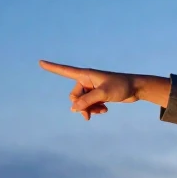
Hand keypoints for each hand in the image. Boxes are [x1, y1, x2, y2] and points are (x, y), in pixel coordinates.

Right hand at [38, 61, 169, 119]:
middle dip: (80, 106)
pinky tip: (105, 110)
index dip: (52, 67)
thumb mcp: (103, 94)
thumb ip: (87, 101)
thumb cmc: (121, 86)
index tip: (40, 62)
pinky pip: (90, 104)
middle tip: (88, 115)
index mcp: (85, 74)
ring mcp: (92, 88)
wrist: (136, 88)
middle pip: (74, 96)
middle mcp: (87, 80)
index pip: (65, 71)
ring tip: (101, 112)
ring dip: (89, 109)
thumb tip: (73, 108)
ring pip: (82, 102)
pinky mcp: (98, 95)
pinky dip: (95, 109)